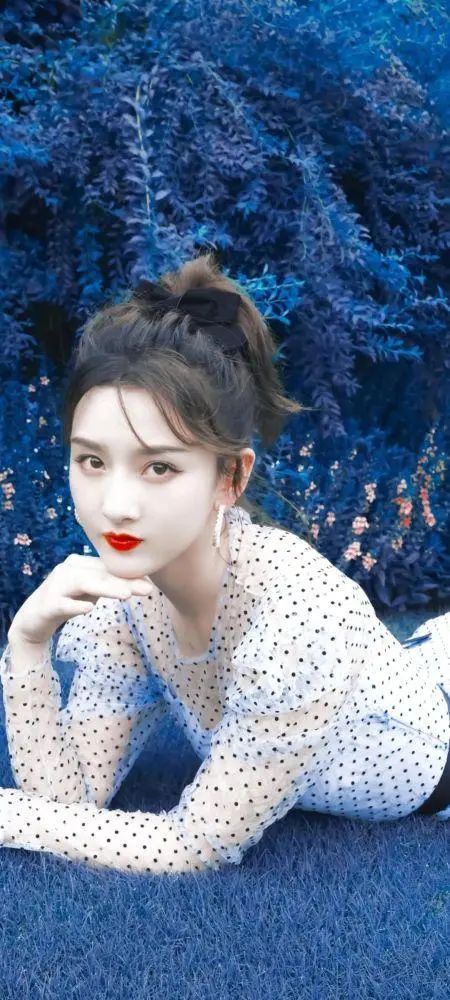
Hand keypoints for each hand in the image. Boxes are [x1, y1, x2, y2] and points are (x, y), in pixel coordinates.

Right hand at [7, 554, 152, 645]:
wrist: (33, 620)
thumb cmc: (67, 602)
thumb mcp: (90, 592)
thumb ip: (108, 584)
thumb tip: (140, 581)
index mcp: (80, 564)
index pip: (108, 568)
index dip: (130, 575)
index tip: (151, 582)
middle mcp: (68, 570)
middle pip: (100, 574)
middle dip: (125, 581)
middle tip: (148, 589)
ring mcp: (56, 586)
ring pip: (84, 584)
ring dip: (106, 588)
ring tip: (126, 595)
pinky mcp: (48, 604)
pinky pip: (63, 604)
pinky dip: (76, 606)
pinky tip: (89, 609)